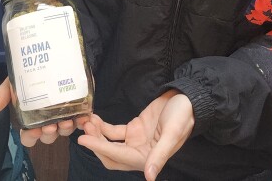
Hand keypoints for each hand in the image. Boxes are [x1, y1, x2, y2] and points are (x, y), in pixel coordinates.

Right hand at [0, 78, 88, 146]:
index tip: (33, 130)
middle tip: (50, 126)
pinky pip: (81, 120)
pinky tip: (83, 117)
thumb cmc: (31, 73)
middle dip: (49, 134)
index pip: (28, 137)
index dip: (31, 137)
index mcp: (31, 118)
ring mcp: (63, 115)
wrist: (52, 55)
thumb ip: (4, 93)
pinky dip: (83, 121)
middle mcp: (47, 120)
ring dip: (66, 129)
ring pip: (65, 131)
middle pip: (48, 137)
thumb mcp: (14, 81)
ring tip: (66, 120)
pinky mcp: (78, 107)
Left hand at [78, 89, 194, 180]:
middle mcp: (140, 153)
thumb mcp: (172, 134)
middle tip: (85, 129)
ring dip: (97, 135)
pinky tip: (95, 119)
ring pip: (110, 143)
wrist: (187, 99)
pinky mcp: (134, 129)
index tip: (84, 140)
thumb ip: (160, 156)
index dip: (100, 148)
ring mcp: (136, 141)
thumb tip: (149, 177)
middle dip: (96, 144)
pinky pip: (114, 131)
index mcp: (149, 158)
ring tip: (88, 121)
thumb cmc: (183, 116)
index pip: (118, 156)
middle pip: (110, 155)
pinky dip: (103, 127)